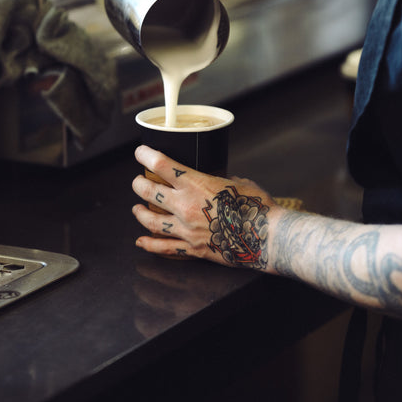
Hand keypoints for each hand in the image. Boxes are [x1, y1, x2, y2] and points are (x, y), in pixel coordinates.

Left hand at [132, 145, 275, 269]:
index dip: (145, 155)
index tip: (140, 152)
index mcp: (196, 184)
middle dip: (139, 184)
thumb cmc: (257, 207)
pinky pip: (164, 247)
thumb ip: (224, 181)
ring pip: (150, 220)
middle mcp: (185, 205)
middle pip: (148, 191)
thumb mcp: (239, 183)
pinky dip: (149, 244)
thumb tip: (223, 182)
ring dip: (140, 213)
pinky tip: (141, 242)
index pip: (161, 164)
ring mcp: (186, 229)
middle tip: (137, 181)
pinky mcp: (192, 248)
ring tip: (136, 209)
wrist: (266, 237)